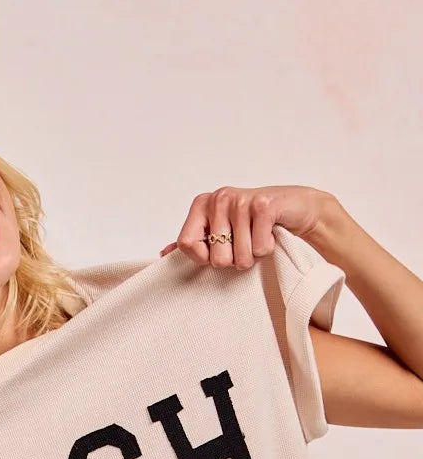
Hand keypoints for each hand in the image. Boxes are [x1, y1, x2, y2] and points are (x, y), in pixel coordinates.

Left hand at [158, 185, 333, 268]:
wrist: (293, 207)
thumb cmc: (251, 223)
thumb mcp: (218, 231)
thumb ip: (191, 242)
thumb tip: (163, 253)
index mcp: (201, 204)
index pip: (186, 245)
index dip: (203, 258)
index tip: (217, 251)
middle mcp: (219, 198)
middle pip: (217, 258)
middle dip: (234, 260)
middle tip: (244, 243)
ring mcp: (241, 200)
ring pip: (241, 257)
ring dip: (253, 256)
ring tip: (257, 238)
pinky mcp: (264, 205)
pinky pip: (259, 248)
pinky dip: (267, 248)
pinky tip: (269, 233)